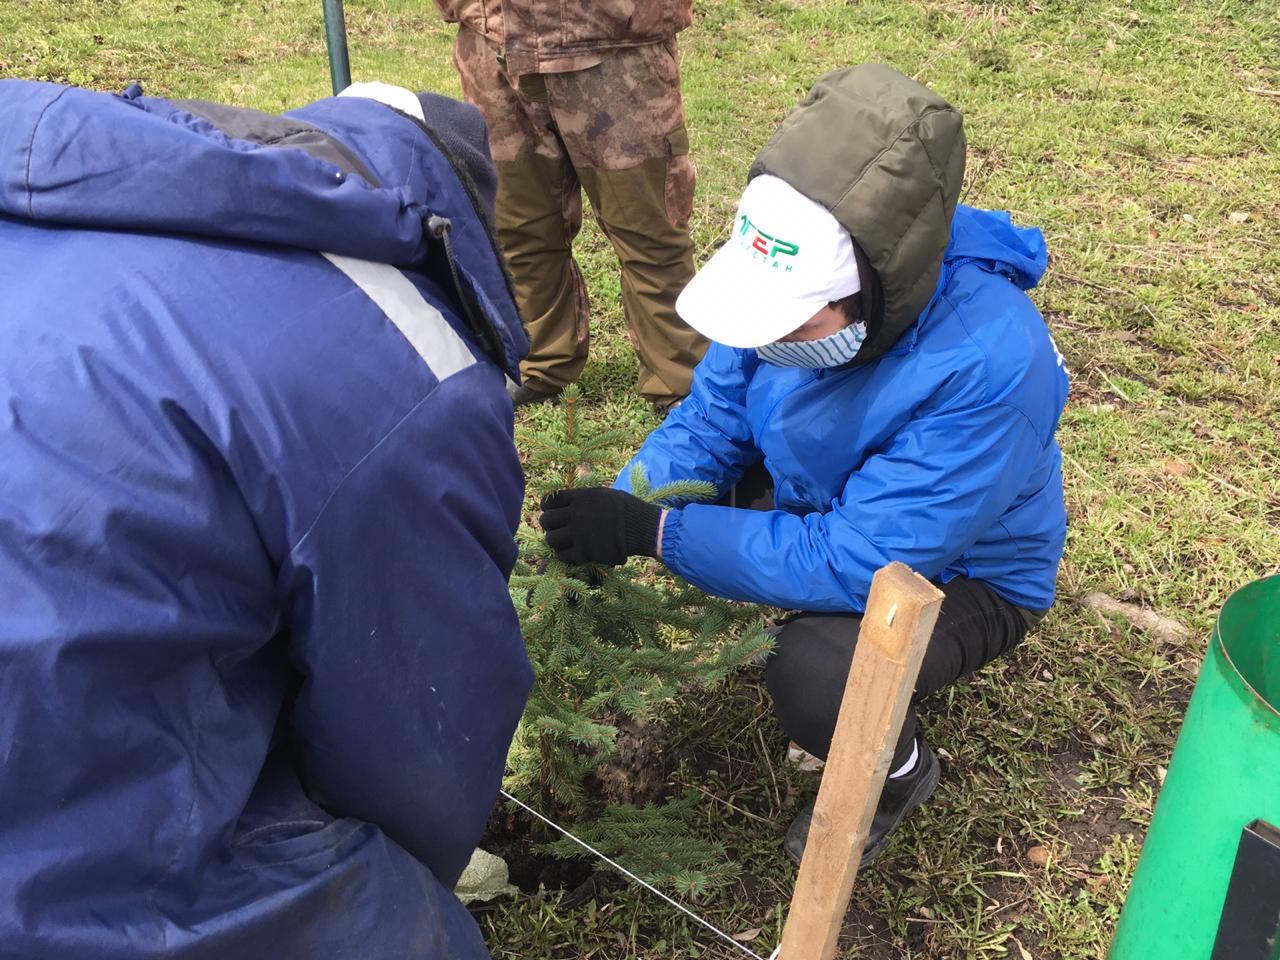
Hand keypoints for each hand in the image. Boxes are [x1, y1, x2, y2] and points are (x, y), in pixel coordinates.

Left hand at [539, 488, 662, 565]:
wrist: (644, 529)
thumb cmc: (628, 509)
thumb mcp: (604, 494)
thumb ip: (583, 498)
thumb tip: (565, 503)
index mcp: (580, 497)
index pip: (549, 501)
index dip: (547, 507)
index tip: (551, 512)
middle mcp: (576, 514)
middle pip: (546, 521)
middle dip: (550, 526)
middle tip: (558, 529)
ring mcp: (579, 534)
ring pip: (550, 539)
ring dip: (556, 541)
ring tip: (565, 542)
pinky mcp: (584, 552)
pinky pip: (562, 555)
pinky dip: (566, 555)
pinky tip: (574, 552)